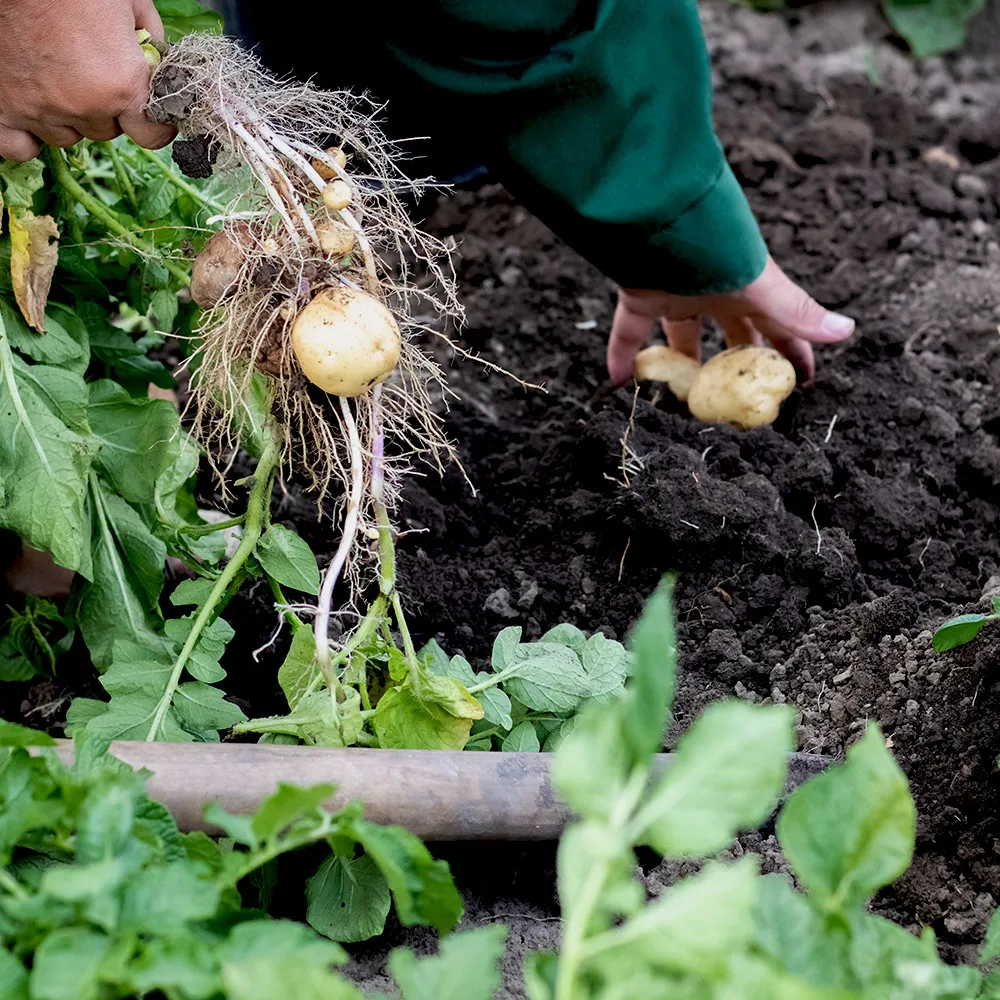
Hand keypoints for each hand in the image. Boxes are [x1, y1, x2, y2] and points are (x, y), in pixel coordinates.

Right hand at [0, 0, 175, 160]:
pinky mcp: (2, 106)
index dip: (154, 125)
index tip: (152, 118)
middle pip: (106, 131)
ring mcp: (38, 110)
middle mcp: (81, 107)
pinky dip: (26, 137)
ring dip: (68, 116)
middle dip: (106, 108)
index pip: (150, 136)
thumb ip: (150, 40)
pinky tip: (34, 114)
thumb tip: (156, 60)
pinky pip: (18, 147)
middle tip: (92, 73)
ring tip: (59, 80)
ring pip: (66, 136)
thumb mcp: (130, 2)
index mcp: (119, 86)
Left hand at [607, 255, 854, 384]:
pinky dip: (622, 355)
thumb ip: (797, 313)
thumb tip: (848, 330)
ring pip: (681, 338)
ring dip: (683, 368)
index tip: (800, 385)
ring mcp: (677, 295)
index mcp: (750, 290)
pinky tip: (619, 384)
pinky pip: (628, 332)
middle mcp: (715, 294)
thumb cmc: (722, 251)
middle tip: (739, 402)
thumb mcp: (763, 288)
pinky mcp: (638, 296)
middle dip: (736, 367)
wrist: (663, 220)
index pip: (778, 328)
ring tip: (685, 402)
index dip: (791, 354)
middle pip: (731, 337)